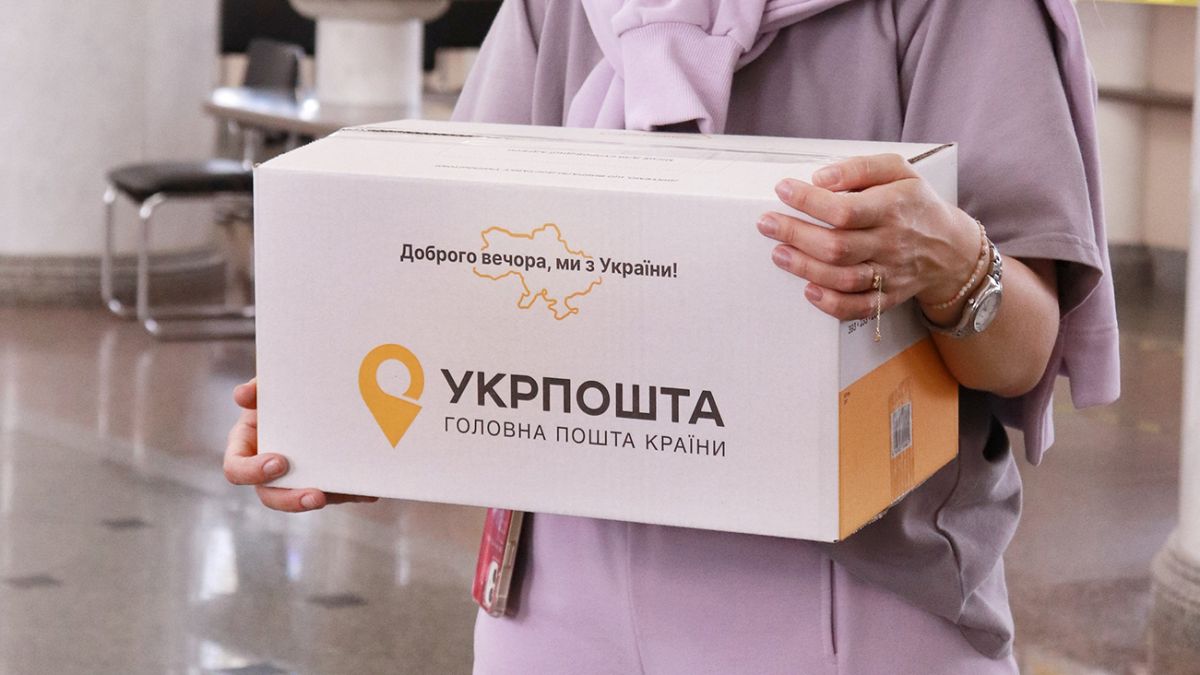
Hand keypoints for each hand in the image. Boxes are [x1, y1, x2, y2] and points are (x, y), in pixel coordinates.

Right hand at [223, 378, 377, 511]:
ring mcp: (294, 478)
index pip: (236, 469)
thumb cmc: (281, 391)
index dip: (252, 471)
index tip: (279, 462)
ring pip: (306, 498)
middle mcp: (266, 469)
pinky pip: (335, 493)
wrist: (312, 391)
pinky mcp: (322, 481)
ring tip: (354, 493)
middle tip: (316, 495)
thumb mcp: (268, 386)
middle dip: (292, 500)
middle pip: (270, 496)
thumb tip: (243, 395)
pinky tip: (369, 491)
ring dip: (329, 498)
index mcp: (246, 448)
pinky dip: (352, 492)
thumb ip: (257, 388)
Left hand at [756, 154, 980, 320]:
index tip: (783, 189)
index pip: (845, 210)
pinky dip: (830, 303)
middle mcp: (891, 243)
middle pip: (837, 246)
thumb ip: (860, 168)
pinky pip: (857, 308)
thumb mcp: (898, 170)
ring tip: (778, 253)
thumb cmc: (915, 203)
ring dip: (804, 268)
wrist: (952, 247)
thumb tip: (821, 177)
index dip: (809, 201)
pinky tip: (808, 289)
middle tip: (766, 223)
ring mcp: (889, 274)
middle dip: (796, 235)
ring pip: (843, 278)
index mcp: (893, 208)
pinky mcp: (888, 297)